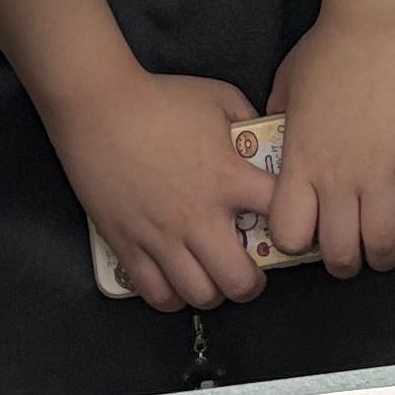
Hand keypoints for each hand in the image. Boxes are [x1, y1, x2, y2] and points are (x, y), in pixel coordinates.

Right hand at [50, 65, 282, 310]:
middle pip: (241, 280)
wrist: (99, 108)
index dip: (295, 228)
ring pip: (200, 295)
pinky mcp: (127, 245)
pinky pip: (156, 294)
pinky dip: (173, 297)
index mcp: (228, 178)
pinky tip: (178, 283)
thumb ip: (248, 121)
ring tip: (214, 278)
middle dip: (254, 283)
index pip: (282, 217)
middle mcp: (199, 216)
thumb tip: (262, 140)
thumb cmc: (160, 100)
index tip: (290, 232)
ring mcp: (162, 236)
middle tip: (251, 272)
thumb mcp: (219, 97)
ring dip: (214, 292)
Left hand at [268, 11, 394, 277]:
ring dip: (381, 254)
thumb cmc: (324, 51)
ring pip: (382, 243)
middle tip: (348, 253)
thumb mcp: (284, 89)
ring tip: (381, 248)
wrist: (372, 25)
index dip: (295, 242)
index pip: (290, 234)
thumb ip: (278, 124)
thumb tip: (274, 141)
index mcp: (300, 164)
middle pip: (340, 253)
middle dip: (343, 263)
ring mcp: (379, 170)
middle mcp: (337, 178)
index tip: (304, 232)